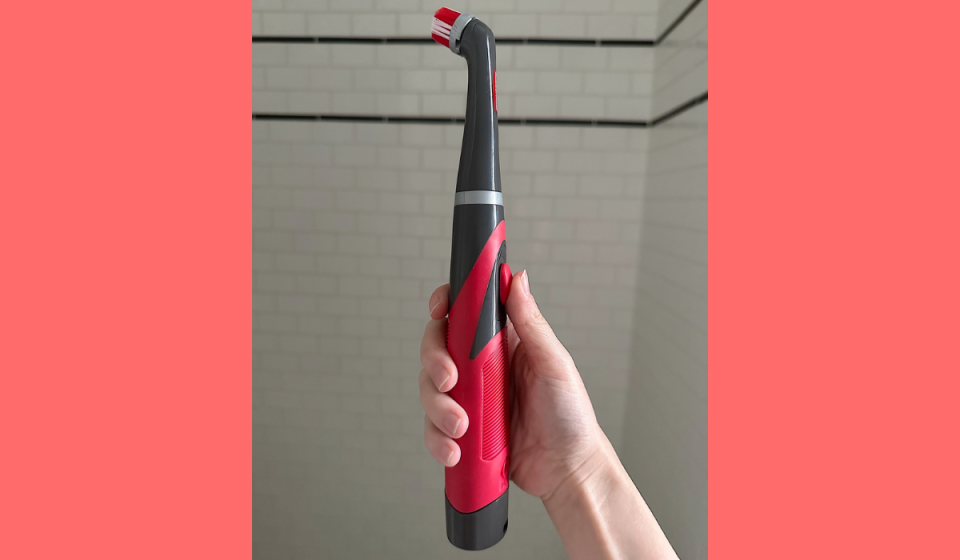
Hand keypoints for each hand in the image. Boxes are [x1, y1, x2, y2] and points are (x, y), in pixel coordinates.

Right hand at [419, 270, 607, 500]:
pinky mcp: (462, 431)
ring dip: (438, 408)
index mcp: (503, 343)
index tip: (438, 308)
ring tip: (463, 427)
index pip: (465, 312)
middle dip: (434, 362)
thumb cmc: (571, 416)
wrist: (568, 470)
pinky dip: (437, 439)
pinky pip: (433, 429)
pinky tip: (455, 450)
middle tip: (450, 380)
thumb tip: (517, 279)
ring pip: (430, 389)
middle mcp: (480, 367)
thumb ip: (531, 323)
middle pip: (437, 348)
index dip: (446, 303)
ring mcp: (469, 398)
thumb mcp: (554, 364)